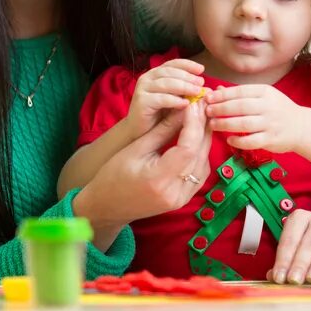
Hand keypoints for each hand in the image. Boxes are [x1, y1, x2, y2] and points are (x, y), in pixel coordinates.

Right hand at [75, 97, 212, 228]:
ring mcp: (180, 199)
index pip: (187, 148)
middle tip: (200, 105)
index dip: (194, 124)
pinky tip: (196, 138)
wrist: (107, 206)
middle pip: (199, 155)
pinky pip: (199, 173)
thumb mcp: (136, 148)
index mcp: (159, 179)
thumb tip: (183, 110)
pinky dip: (200, 153)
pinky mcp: (182, 200)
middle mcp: (175, 193)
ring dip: (204, 140)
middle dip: (202, 128)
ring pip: (203, 163)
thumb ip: (162, 130)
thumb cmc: (114, 175)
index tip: (193, 104)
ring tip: (200, 118)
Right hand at [125, 58, 204, 138]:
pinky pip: (161, 98)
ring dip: (184, 87)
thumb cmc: (160, 116)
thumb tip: (205, 89)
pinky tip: (185, 104)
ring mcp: (143, 88)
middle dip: (188, 76)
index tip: (201, 69)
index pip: (173, 64)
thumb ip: (187, 94)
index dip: (188, 65)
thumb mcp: (176, 102)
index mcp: (156, 74)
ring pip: (166, 83)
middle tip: (201, 82)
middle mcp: (147, 78)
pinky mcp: (141, 101)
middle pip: (170, 72)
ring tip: (197, 92)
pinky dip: (174, 100)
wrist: (141, 133)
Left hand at [204, 84, 306, 152]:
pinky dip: (238, 141)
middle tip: (208, 111)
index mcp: (265, 92)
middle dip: (221, 109)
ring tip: (213, 124)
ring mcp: (271, 123)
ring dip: (225, 124)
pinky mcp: (271, 139)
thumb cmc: (277, 109)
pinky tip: (229, 140)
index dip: (222, 95)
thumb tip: (217, 90)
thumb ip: (241, 94)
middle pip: (240, 107)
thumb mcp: (263, 97)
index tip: (208, 98)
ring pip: (244, 124)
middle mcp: (268, 106)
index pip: (240, 91)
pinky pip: (251, 141)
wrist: (301, 127)